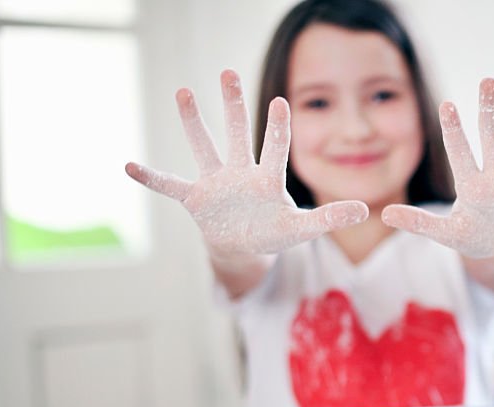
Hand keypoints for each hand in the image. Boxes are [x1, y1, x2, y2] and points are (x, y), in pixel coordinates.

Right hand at [125, 70, 366, 256]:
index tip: (283, 100)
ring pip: (204, 146)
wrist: (243, 247)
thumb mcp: (302, 228)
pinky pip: (169, 185)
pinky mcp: (195, 198)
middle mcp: (241, 171)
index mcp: (268, 177)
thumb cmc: (273, 232)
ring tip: (184, 91)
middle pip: (238, 133)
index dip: (279, 127)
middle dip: (234, 104)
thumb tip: (366, 210)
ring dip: (193, 122)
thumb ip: (330, 218)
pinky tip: (128, 165)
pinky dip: (150, 177)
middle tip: (229, 72)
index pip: (276, 147)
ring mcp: (216, 181)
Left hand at [382, 78, 493, 258]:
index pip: (460, 152)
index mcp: (470, 184)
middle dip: (490, 110)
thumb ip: (419, 223)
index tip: (446, 105)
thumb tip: (384, 215)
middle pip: (492, 137)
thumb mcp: (446, 234)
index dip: (454, 131)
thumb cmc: (473, 237)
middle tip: (487, 81)